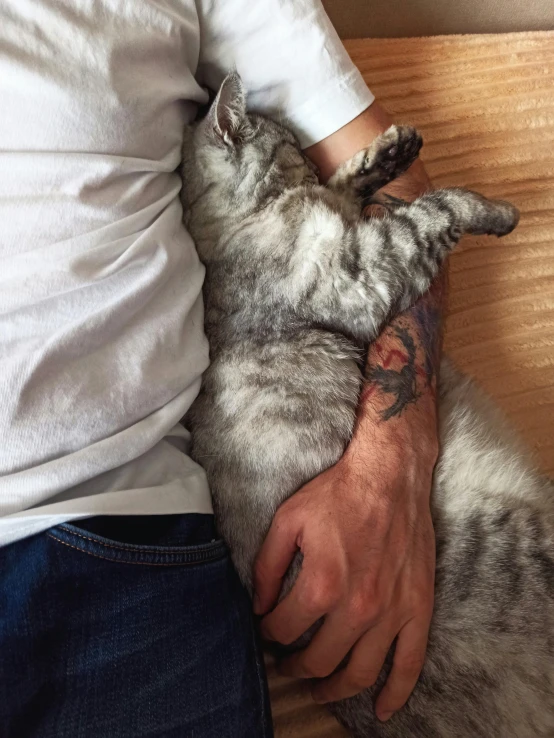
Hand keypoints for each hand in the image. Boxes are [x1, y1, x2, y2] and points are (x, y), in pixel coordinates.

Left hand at [253, 418, 436, 721]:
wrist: (390, 475)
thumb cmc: (339, 494)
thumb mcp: (288, 520)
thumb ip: (267, 566)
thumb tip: (257, 605)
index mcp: (322, 584)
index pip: (284, 629)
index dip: (268, 633)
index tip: (265, 629)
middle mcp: (358, 607)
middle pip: (319, 660)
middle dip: (294, 666)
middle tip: (284, 663)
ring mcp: (392, 612)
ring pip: (361, 673)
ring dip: (335, 689)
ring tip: (317, 688)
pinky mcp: (417, 608)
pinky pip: (410, 664)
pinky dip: (396, 693)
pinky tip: (382, 710)